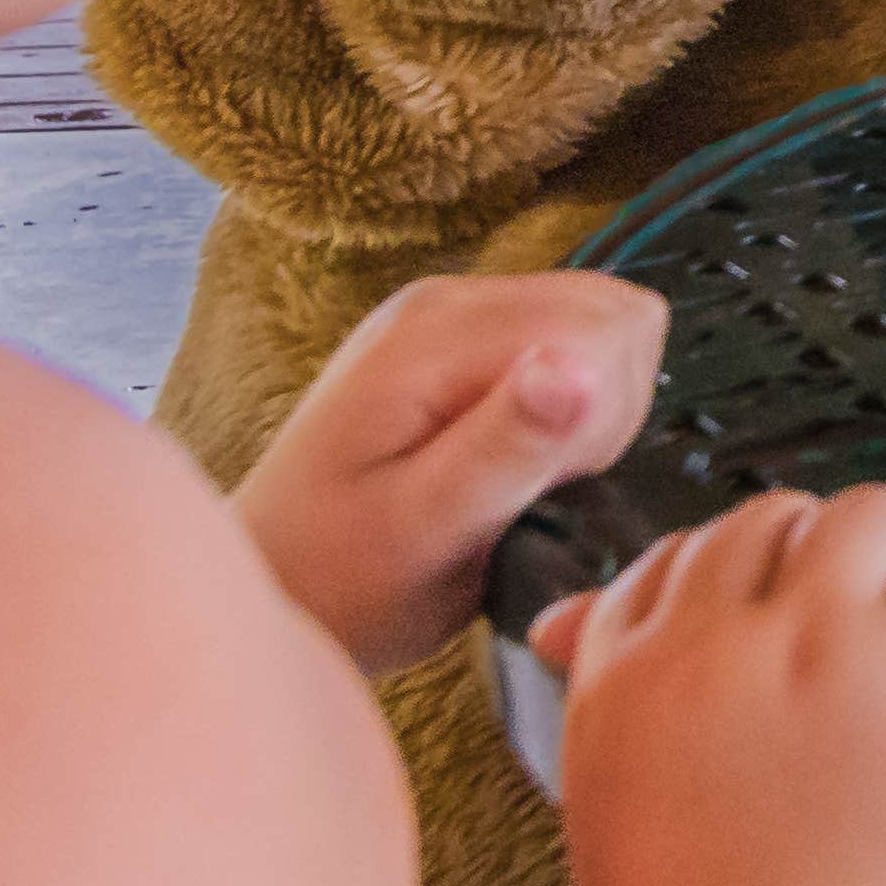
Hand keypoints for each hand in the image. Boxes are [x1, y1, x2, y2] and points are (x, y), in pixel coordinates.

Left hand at [228, 268, 659, 678]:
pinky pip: (574, 346)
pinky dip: (572, 410)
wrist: (273, 586)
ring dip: (591, 413)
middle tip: (533, 490)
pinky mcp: (466, 341)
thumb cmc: (341, 580)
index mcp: (436, 334)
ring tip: (521, 483)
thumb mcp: (424, 531)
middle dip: (603, 411)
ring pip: (604, 328)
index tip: (550, 484)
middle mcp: (450, 299)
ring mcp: (456, 315)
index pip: (602, 326)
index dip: (603, 414)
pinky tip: (516, 465)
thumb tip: (580, 370)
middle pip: (612, 315)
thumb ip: (505, 448)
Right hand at [527, 485, 885, 885]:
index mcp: (627, 682)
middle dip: (813, 577)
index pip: (670, 558)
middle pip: (771, 523)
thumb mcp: (620, 826)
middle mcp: (721, 642)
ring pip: (872, 517)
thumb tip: (577, 620)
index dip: (731, 591)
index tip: (769, 633)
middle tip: (852, 661)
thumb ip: (615, 706)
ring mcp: (834, 641)